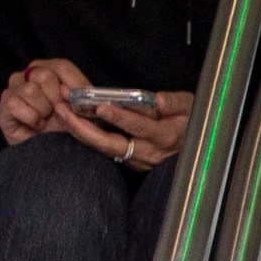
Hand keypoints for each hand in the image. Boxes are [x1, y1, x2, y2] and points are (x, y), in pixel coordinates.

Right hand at [0, 57, 84, 146]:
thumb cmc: (66, 126)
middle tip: (57, 113)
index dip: (74, 85)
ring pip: (29, 90)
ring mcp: (15, 87)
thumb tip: (68, 91)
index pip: (62, 66)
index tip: (80, 104)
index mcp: (52, 69)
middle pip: (45, 76)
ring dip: (42, 110)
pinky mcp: (4, 104)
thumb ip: (82, 97)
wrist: (52, 151)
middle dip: (56, 100)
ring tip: (45, 119)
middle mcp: (31, 73)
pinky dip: (30, 118)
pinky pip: (14, 103)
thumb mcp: (84, 111)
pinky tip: (36, 125)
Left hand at [62, 90, 190, 174]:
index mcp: (164, 137)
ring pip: (103, 148)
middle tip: (65, 110)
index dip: (120, 117)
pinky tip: (73, 123)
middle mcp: (148, 152)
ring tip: (63, 113)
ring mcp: (137, 160)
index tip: (102, 106)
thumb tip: (157, 99)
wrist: (197, 152)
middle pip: (111, 143)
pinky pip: (105, 150)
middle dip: (85, 128)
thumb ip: (175, 102)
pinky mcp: (130, 162)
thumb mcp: (192, 107)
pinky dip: (87, 137)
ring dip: (81, 132)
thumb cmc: (193, 124)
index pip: (139, 126)